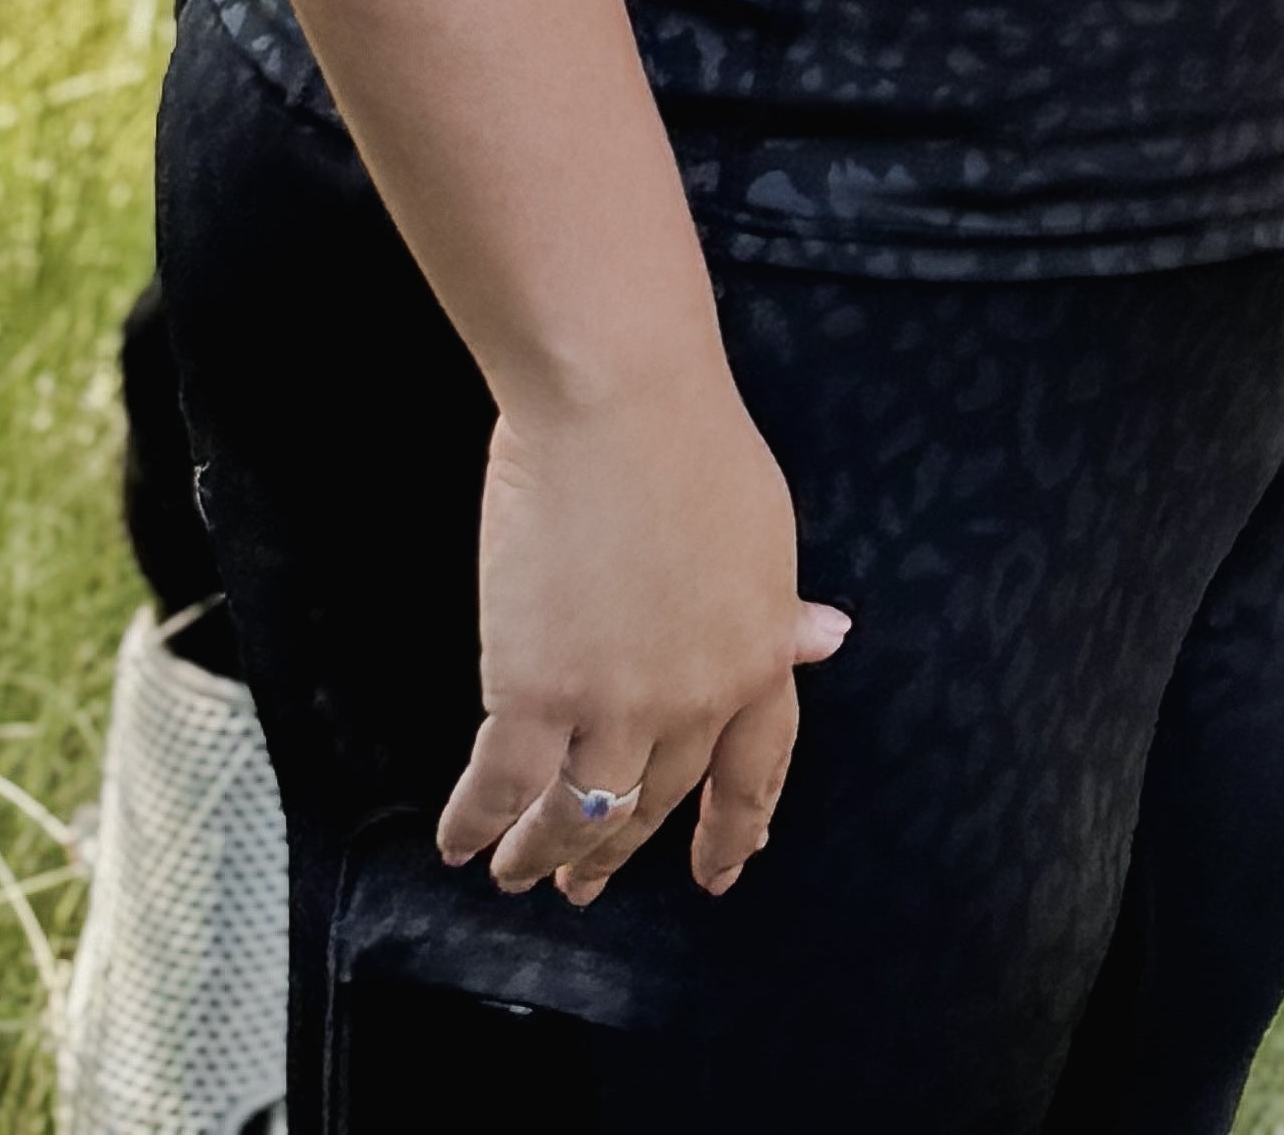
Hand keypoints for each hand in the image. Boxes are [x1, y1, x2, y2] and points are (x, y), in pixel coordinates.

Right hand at [436, 361, 851, 906]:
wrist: (619, 401)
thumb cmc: (691, 439)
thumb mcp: (762, 531)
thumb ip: (774, 606)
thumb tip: (822, 640)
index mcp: (758, 655)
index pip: (756, 769)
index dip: (735, 826)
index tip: (723, 868)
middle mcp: (693, 700)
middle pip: (657, 802)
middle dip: (619, 850)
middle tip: (588, 882)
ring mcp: (613, 707)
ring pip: (579, 814)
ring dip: (545, 854)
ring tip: (519, 872)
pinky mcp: (533, 694)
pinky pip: (502, 788)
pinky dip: (475, 822)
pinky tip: (461, 840)